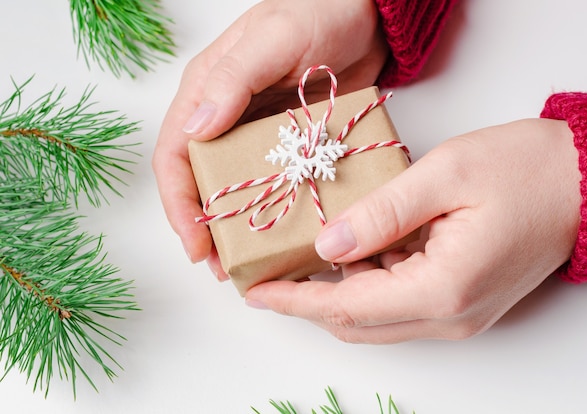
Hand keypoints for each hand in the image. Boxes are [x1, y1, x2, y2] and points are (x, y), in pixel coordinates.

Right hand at [152, 0, 388, 270]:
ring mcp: (258, 132)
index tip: (195, 244)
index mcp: (207, 91)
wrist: (369, 16)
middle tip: (220, 267)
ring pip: (235, 188)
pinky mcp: (289, 143)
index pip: (175, 155)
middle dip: (204, 227)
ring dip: (235, 227)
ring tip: (248, 263)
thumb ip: (233, 80)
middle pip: (201, 181)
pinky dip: (271, 210)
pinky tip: (282, 234)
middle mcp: (226, 116)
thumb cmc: (319, 11)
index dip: (178, 204)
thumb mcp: (273, 39)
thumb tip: (196, 129)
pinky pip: (272, 182)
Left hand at [245, 119, 581, 342]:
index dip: (295, 299)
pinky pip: (399, 305)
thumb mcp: (444, 174)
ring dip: (336, 291)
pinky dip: (367, 284)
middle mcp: (449, 315)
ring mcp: (458, 314)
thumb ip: (381, 213)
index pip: (346, 306)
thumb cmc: (525, 169)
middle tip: (268, 274)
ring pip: (375, 318)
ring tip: (301, 256)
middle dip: (306, 301)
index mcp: (442, 287)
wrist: (583, 181)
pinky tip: (352, 251)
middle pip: (356, 323)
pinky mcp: (462, 302)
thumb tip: (328, 242)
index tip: (255, 290)